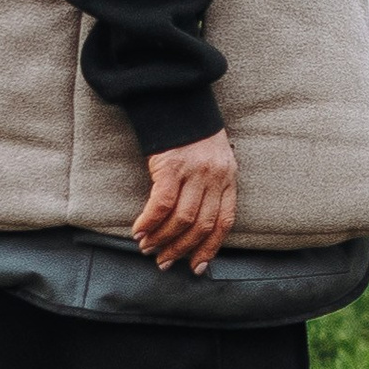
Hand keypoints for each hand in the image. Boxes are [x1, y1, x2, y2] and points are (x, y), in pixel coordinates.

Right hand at [133, 130, 237, 272]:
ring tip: (148, 248)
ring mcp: (195, 171)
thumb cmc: (192, 136)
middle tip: (164, 262)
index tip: (197, 267)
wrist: (178, 101)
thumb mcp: (212, 161)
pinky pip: (161, 204)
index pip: (225, 221)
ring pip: (182, 218)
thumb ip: (209, 189)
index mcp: (228, 178)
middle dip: (182, 248)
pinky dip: (149, 222)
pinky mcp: (172, 166)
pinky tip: (139, 231)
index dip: (210, 247)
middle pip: (202, 224)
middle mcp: (215, 176)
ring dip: (162, 239)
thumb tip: (194, 227)